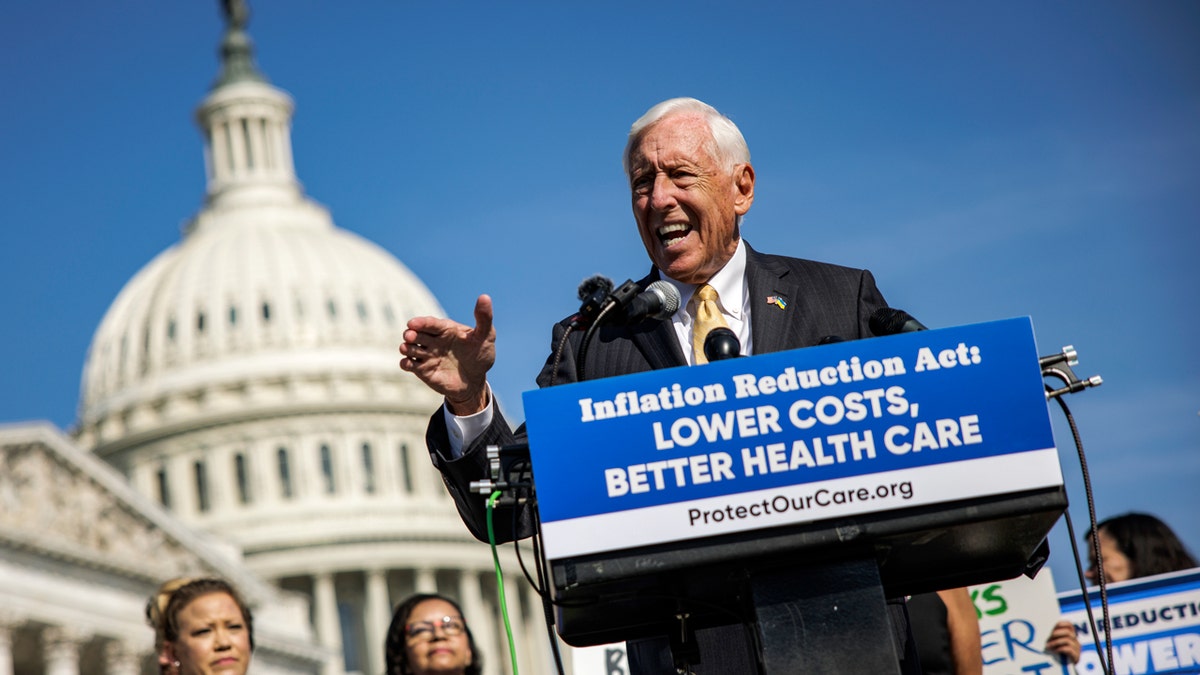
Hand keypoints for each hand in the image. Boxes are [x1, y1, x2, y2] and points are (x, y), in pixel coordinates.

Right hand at [400, 295, 495, 414]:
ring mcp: (426, 354)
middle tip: (410, 336)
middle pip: (416, 333)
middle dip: (411, 334)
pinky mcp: (422, 370)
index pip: (430, 323)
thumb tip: (485, 297)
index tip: (412, 323)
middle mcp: (433, 340)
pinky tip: (407, 363)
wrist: (475, 381)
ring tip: (406, 348)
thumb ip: (484, 318)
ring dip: (406, 347)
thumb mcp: (486, 336)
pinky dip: (405, 363)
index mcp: (445, 329)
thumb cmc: (481, 355)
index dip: (421, 322)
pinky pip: (409, 365)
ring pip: (410, 348)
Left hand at [1045, 619, 1080, 663]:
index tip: (1052, 627)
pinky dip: (1060, 649)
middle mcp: (1075, 640)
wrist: (1066, 667)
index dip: (1061, 624)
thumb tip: (1042, 629)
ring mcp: (1077, 648)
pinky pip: (1069, 649)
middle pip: (1068, 632)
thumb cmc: (1058, 653)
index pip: (1069, 625)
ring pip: (1067, 640)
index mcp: (1071, 635)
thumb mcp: (1056, 643)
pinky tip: (1054, 651)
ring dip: (1055, 642)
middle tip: (1048, 637)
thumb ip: (1053, 636)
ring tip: (1048, 646)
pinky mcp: (1076, 656)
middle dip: (1056, 633)